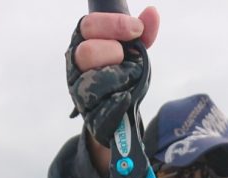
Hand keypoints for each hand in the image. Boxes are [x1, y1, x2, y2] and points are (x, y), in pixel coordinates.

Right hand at [66, 8, 159, 147]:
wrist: (120, 111)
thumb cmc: (122, 74)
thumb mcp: (134, 52)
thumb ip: (142, 34)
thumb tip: (152, 13)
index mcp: (83, 41)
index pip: (89, 25)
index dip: (114, 25)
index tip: (137, 30)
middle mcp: (75, 64)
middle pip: (86, 52)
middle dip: (113, 53)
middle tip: (124, 59)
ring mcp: (78, 90)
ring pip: (91, 80)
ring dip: (116, 78)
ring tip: (126, 81)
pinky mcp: (86, 113)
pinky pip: (100, 107)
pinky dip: (117, 102)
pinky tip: (126, 97)